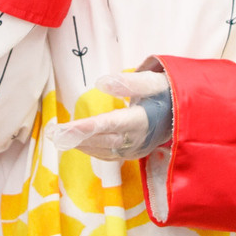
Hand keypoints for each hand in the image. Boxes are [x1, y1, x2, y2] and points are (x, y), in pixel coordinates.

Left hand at [49, 71, 171, 161]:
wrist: (182, 114)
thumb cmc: (166, 93)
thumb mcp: (154, 82)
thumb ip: (129, 83)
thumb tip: (102, 82)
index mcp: (144, 120)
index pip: (111, 124)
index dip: (88, 127)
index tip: (66, 128)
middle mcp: (137, 139)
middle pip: (102, 140)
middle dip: (76, 137)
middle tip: (53, 133)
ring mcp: (134, 149)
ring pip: (102, 150)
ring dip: (79, 144)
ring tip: (56, 137)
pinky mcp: (130, 153)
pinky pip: (106, 154)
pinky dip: (89, 149)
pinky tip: (75, 142)